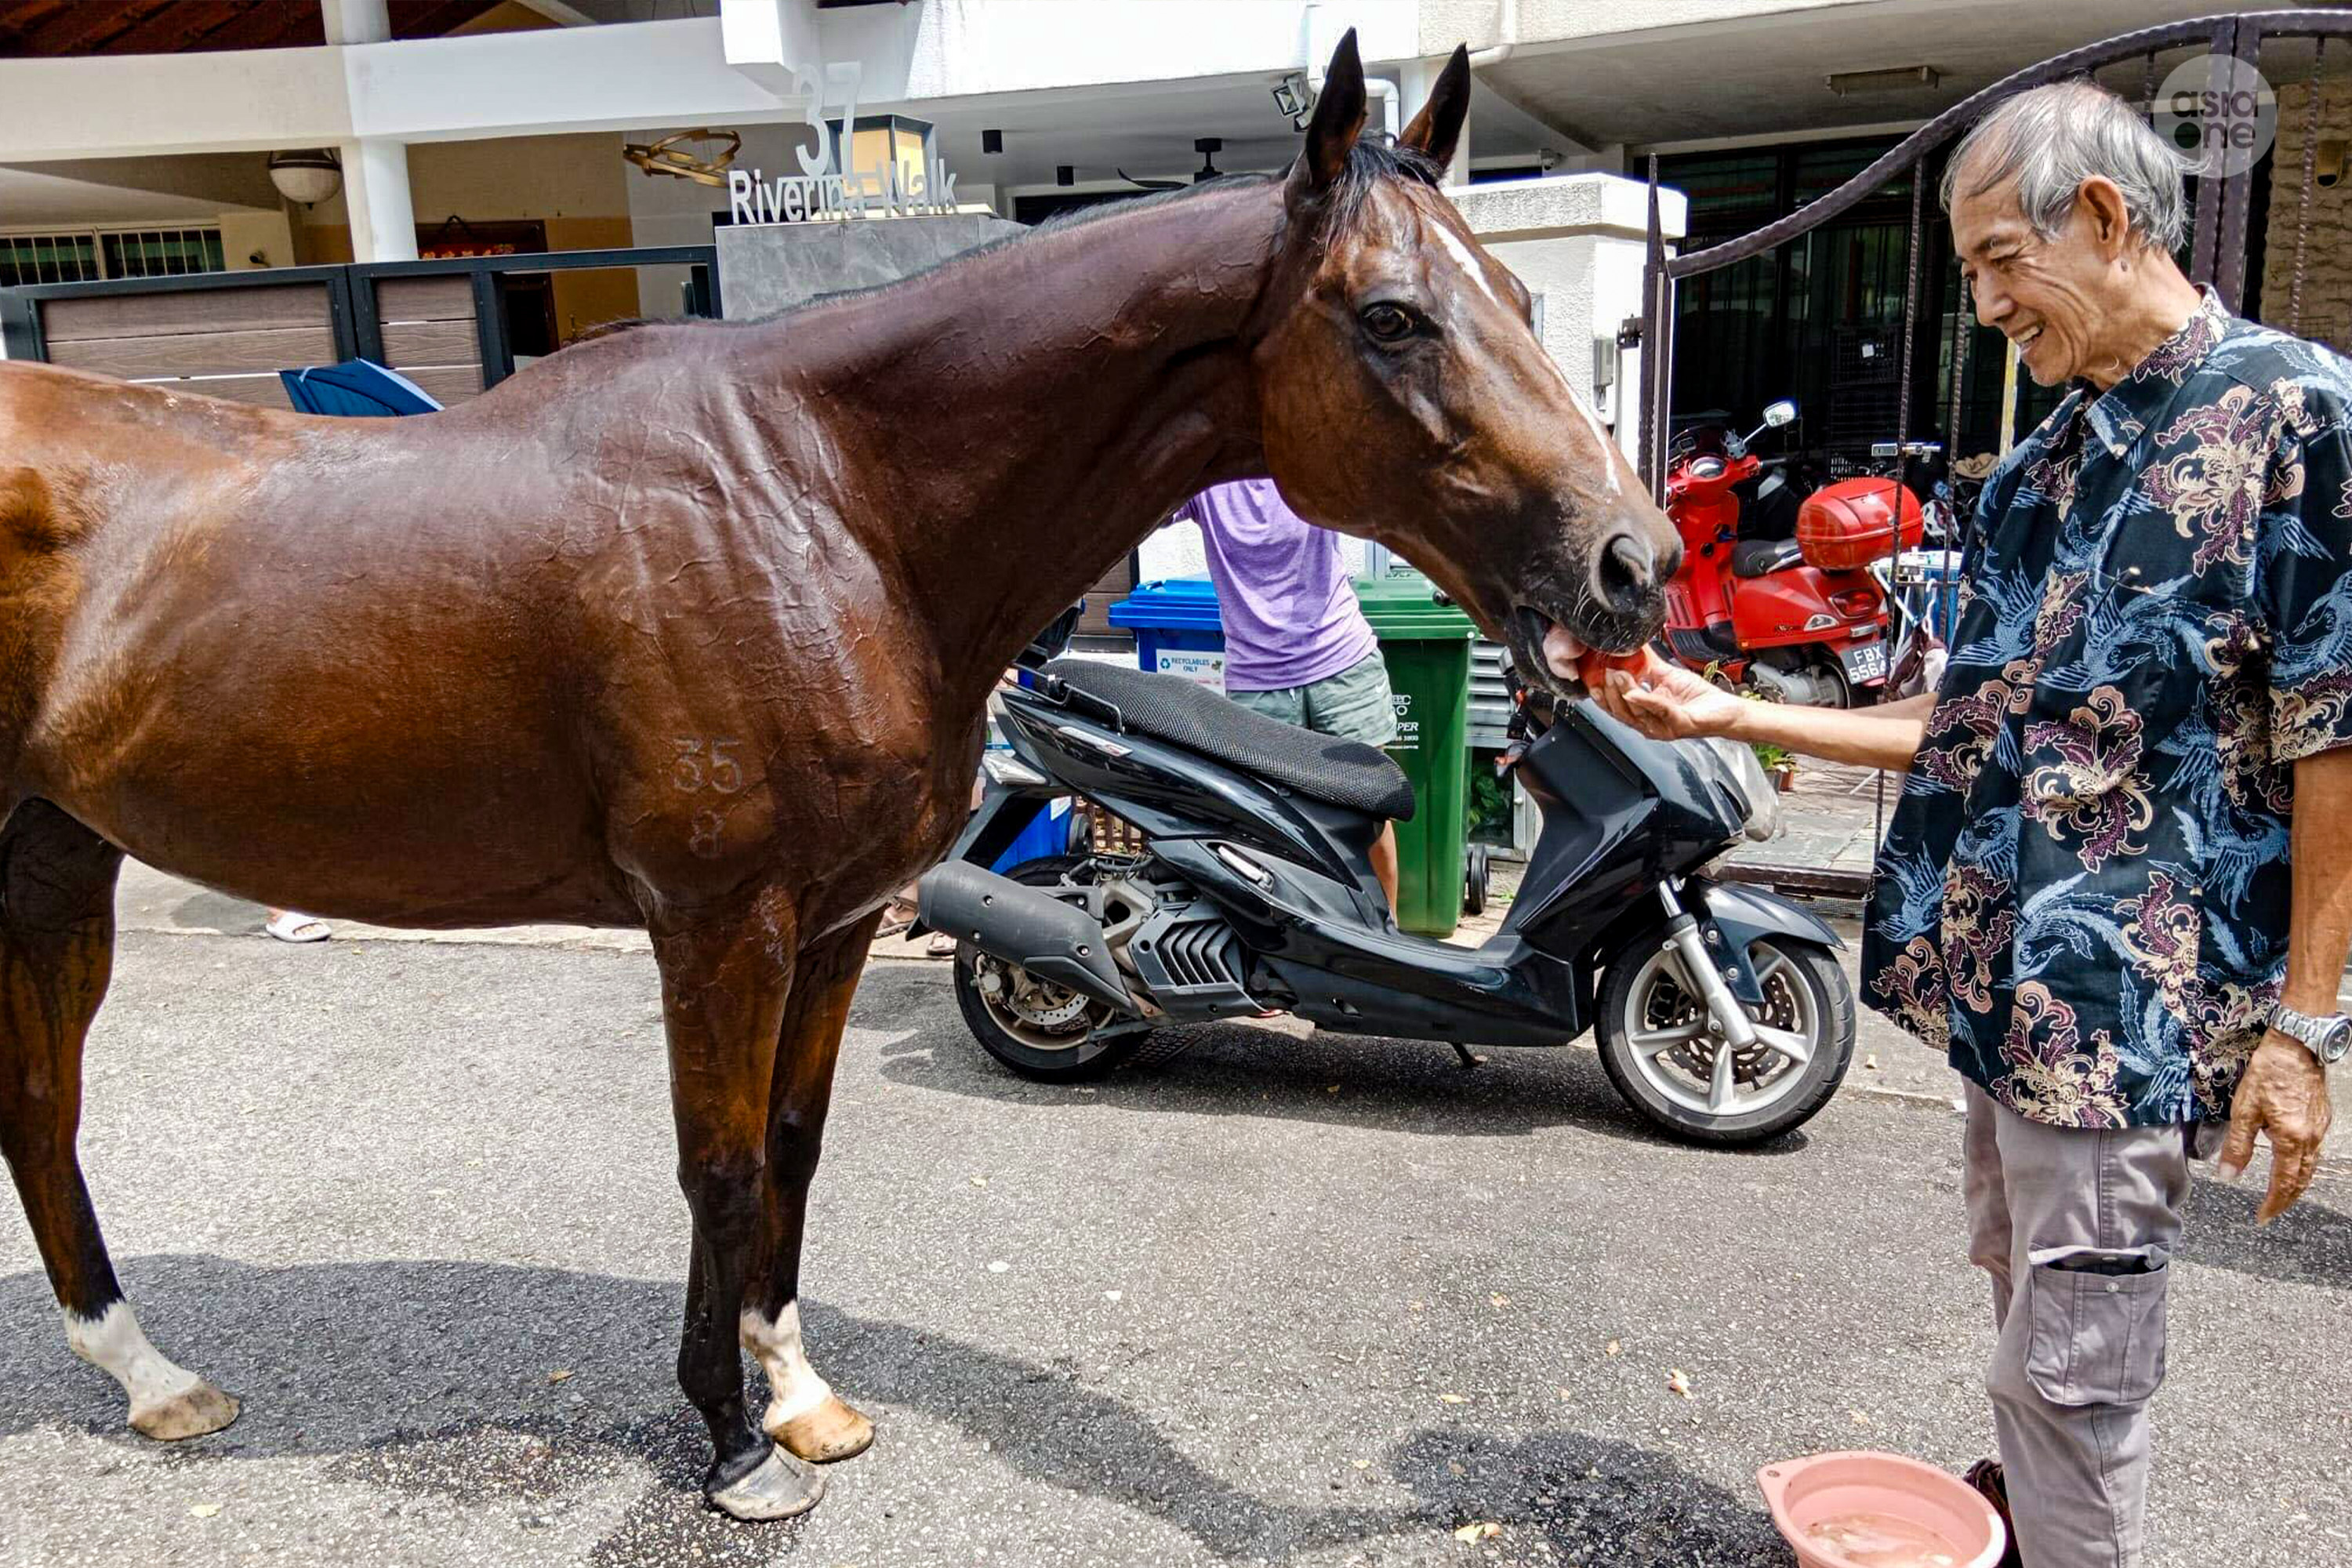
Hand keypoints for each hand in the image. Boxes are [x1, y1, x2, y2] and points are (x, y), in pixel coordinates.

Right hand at [1593, 651, 1747, 741]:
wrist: (1726, 710)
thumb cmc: (1700, 699)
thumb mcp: (1667, 676)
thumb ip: (1647, 665)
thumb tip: (1632, 645)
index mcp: (1644, 713)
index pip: (1616, 707)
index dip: (1601, 694)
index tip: (1592, 679)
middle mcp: (1650, 724)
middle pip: (1621, 712)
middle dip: (1609, 691)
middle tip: (1604, 672)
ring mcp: (1663, 727)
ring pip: (1636, 713)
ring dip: (1624, 692)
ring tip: (1618, 674)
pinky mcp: (1679, 724)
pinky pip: (1660, 711)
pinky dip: (1647, 701)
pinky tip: (1637, 691)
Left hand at [2217, 1032, 2333, 1222]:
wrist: (2296, 1047)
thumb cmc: (2268, 1075)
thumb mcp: (2244, 1111)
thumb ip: (2238, 1146)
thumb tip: (2228, 1175)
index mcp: (2292, 1140)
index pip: (2284, 1183)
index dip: (2273, 1203)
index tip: (2261, 1217)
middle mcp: (2312, 1139)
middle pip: (2301, 1180)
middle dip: (2287, 1199)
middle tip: (2271, 1211)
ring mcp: (2320, 1129)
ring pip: (2310, 1167)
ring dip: (2296, 1184)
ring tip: (2280, 1194)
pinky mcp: (2322, 1119)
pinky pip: (2314, 1151)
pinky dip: (2302, 1165)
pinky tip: (2291, 1164)